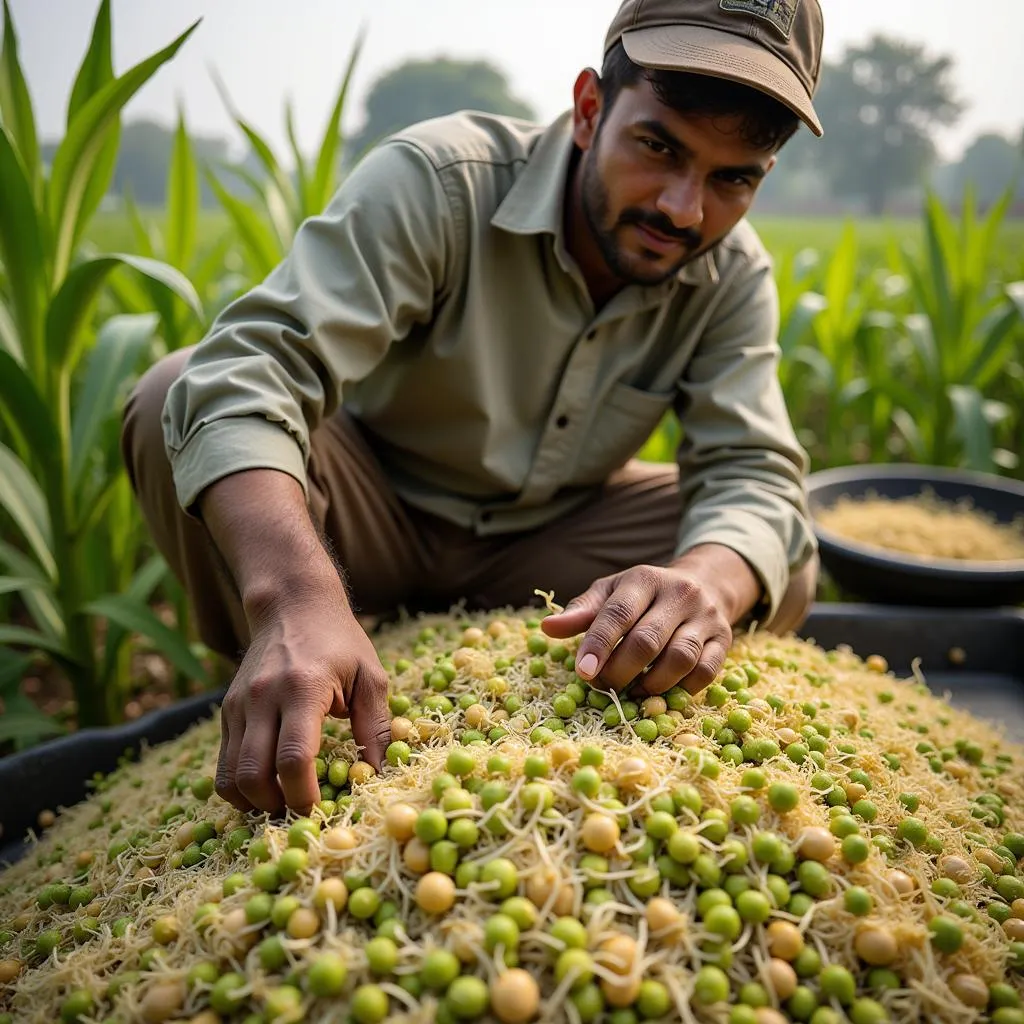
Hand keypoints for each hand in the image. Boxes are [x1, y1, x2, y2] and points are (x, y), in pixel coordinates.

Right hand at [215, 581, 390, 814]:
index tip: (322, 809)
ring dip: (255, 802)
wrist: (293, 604)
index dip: (305, 795)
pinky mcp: (227, 711)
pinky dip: (241, 786)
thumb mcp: (370, 676)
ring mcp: (239, 705)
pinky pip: (224, 764)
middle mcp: (262, 698)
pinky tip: (267, 787)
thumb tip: (380, 775)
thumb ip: (376, 727)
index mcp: (303, 688)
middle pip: (254, 775)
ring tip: (284, 804)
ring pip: (230, 776)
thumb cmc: (340, 640)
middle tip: (302, 813)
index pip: (294, 758)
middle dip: (277, 807)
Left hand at [541, 561, 741, 696]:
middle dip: (620, 670)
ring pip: (680, 658)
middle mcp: (680, 594)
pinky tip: (661, 690)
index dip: (599, 645)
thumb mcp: (610, 592)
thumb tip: (547, 627)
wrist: (703, 584)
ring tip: (632, 691)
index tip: (583, 672)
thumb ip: (581, 611)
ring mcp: (706, 617)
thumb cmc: (643, 595)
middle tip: (604, 685)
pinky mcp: (724, 640)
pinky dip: (680, 689)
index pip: (618, 613)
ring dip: (651, 684)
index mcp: (644, 579)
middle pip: (647, 640)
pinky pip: (705, 672)